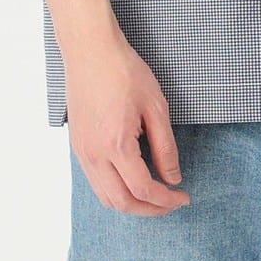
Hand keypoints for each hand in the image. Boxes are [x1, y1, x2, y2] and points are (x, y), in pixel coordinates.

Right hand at [65, 29, 191, 215]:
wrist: (90, 51)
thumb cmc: (124, 72)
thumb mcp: (156, 105)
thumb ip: (165, 146)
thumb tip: (172, 178)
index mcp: (115, 144)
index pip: (143, 189)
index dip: (166, 199)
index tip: (183, 196)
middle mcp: (94, 155)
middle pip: (122, 202)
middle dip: (150, 210)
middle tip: (171, 203)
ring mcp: (82, 153)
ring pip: (106, 197)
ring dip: (131, 204)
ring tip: (155, 197)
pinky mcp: (78, 147)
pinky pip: (96, 182)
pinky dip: (116, 191)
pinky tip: (133, 181)